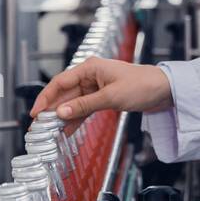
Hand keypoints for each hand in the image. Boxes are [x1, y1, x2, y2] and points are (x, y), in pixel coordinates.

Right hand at [30, 58, 172, 129]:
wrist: (164, 89)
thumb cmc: (142, 85)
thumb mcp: (112, 97)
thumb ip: (85, 105)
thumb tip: (61, 112)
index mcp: (90, 67)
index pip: (60, 82)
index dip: (45, 98)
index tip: (35, 113)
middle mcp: (91, 75)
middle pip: (65, 93)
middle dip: (51, 110)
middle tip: (38, 127)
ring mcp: (96, 87)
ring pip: (73, 103)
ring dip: (63, 117)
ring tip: (49, 133)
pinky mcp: (103, 97)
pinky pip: (84, 108)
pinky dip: (76, 119)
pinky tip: (66, 131)